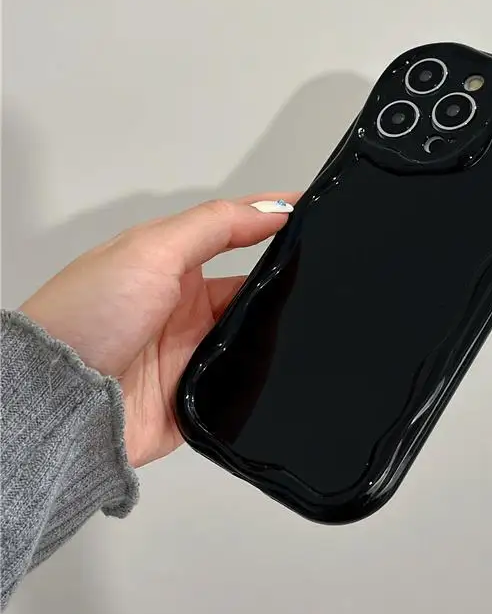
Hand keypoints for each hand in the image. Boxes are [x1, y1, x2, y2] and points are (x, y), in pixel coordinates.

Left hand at [20, 193, 298, 467]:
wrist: (59, 405)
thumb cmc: (83, 320)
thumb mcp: (151, 251)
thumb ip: (214, 225)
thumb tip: (270, 208)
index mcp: (169, 263)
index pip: (232, 232)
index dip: (269, 218)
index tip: (309, 210)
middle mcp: (182, 305)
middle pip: (251, 286)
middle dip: (278, 281)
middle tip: (305, 276)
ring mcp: (191, 350)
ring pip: (254, 334)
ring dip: (268, 330)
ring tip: (285, 324)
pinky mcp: (198, 394)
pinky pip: (245, 382)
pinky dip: (260, 375)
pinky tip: (272, 366)